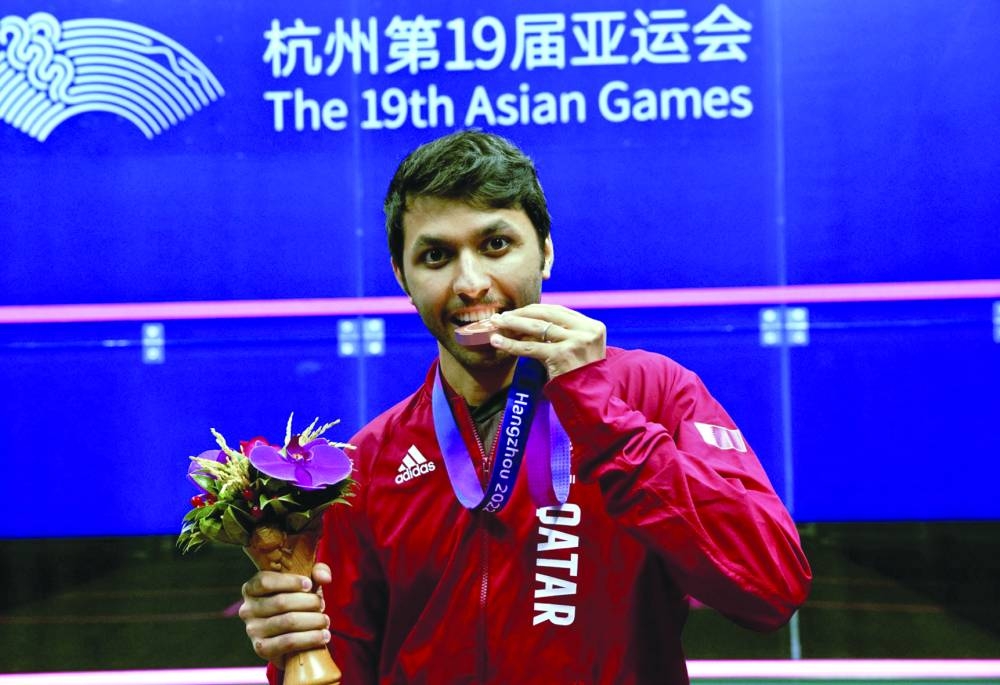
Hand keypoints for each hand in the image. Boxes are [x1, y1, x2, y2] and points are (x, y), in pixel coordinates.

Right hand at [238, 563, 331, 666]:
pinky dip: (310, 638)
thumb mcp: (305, 583)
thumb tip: (325, 578)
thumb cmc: (297, 602)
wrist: (291, 637)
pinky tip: (323, 635)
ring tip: (325, 620)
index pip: (265, 581)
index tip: (310, 585)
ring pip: (287, 622)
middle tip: (321, 604)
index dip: (290, 581)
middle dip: (308, 602)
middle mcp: (247, 609)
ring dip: (313, 620)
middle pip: (281, 602)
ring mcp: (252, 630)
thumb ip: (316, 572)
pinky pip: (288, 642)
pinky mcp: (261, 649)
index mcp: (251, 589)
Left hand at [489, 304, 605, 378]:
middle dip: (521, 313)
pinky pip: (530, 348)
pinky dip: (511, 344)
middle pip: (546, 315)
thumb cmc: (581, 376)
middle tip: (502, 316)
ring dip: (513, 323)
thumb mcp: (581, 349)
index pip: (558, 310)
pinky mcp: (561, 356)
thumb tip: (527, 323)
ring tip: (496, 323)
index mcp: (592, 326)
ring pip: (536, 327)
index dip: (534, 309)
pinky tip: (498, 341)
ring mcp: (574, 342)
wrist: (590, 399)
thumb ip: (562, 335)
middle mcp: (585, 331)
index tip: (517, 311)